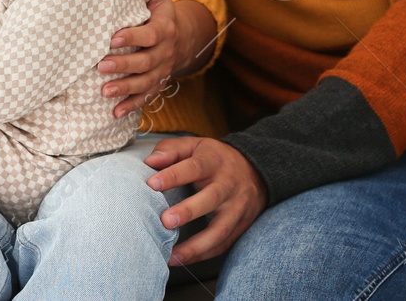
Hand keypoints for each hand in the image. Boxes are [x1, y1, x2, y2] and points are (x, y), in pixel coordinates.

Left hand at [99, 0, 177, 117]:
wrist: (182, 38)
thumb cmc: (161, 11)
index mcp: (165, 28)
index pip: (151, 35)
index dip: (133, 37)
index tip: (112, 38)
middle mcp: (165, 52)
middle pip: (146, 62)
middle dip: (123, 65)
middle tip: (100, 65)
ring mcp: (162, 71)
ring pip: (145, 83)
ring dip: (125, 88)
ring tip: (104, 91)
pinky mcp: (157, 84)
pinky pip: (146, 97)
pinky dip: (131, 106)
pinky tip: (114, 113)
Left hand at [144, 136, 266, 265]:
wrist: (255, 171)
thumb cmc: (214, 159)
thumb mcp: (195, 145)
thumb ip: (171, 150)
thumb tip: (150, 162)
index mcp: (213, 161)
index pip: (194, 167)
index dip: (173, 175)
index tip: (152, 184)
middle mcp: (228, 185)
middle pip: (210, 198)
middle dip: (189, 211)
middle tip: (166, 221)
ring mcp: (236, 207)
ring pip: (220, 229)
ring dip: (196, 245)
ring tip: (172, 255)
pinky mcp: (240, 226)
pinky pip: (223, 244)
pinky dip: (203, 255)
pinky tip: (182, 260)